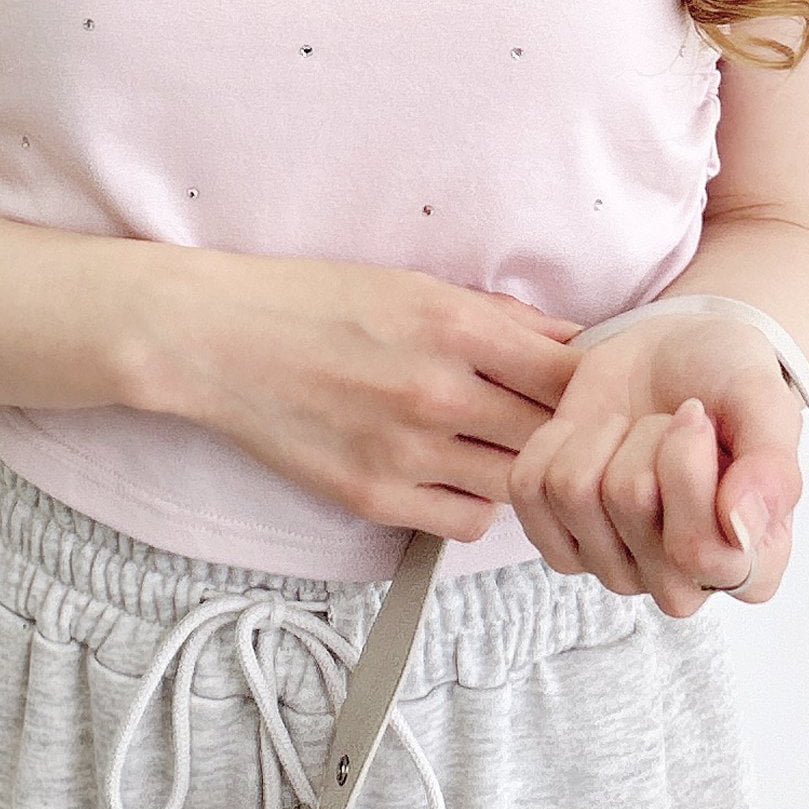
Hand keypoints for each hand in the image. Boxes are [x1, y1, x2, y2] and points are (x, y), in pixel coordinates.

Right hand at [134, 249, 587, 541]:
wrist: (218, 340)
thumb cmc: (314, 301)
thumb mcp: (413, 286)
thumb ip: (498, 318)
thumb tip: (571, 341)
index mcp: (453, 328)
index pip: (569, 374)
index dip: (590, 384)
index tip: (588, 386)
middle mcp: (436, 393)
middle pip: (551, 435)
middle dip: (564, 432)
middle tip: (558, 426)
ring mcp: (405, 453)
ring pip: (516, 485)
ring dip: (521, 470)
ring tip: (501, 447)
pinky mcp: (374, 498)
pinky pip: (466, 522)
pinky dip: (475, 504)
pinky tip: (457, 473)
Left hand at [506, 310, 804, 613]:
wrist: (676, 357)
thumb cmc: (727, 384)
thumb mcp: (766, 405)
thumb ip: (773, 467)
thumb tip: (742, 528)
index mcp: (751, 568)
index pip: (698, 549)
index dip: (688, 465)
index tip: (701, 417)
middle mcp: (682, 584)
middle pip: (629, 504)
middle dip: (645, 435)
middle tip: (670, 422)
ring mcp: (615, 569)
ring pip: (572, 491)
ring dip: (603, 434)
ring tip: (635, 428)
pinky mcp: (559, 540)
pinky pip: (527, 489)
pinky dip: (554, 440)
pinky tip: (591, 435)